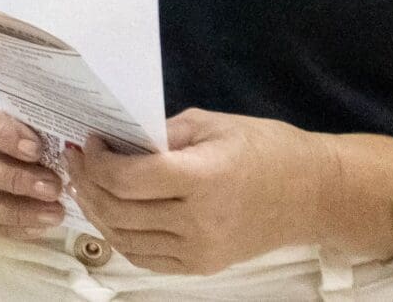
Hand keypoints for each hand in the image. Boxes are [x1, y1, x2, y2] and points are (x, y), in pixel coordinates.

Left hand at [73, 110, 333, 275]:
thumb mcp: (211, 124)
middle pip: (120, 209)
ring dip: (96, 211)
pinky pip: (146, 258)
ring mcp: (201, 250)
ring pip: (125, 238)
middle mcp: (199, 222)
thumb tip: (115, 138)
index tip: (88, 141)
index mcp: (202, 179)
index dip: (96, 160)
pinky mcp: (204, 266)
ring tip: (85, 185)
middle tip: (76, 159)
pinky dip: (120, 237)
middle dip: (87, 182)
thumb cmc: (267, 148)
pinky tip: (111, 213)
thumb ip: (160, 133)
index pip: (127, 178)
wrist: (316, 194)